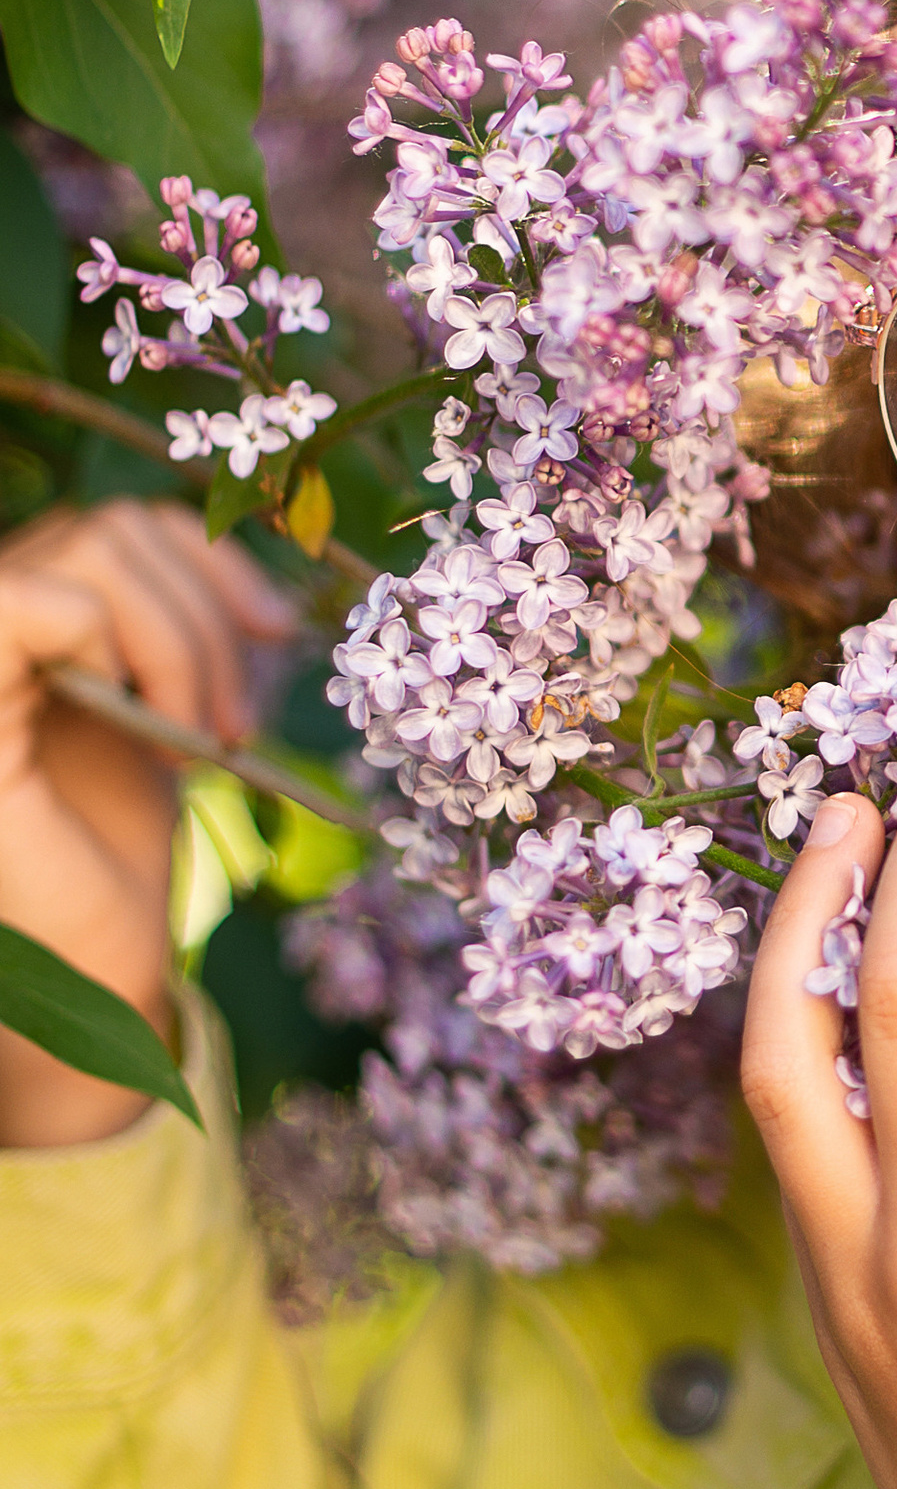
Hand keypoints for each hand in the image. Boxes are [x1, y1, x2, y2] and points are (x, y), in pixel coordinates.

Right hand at [0, 500, 298, 1149]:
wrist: (88, 964)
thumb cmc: (114, 853)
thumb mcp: (161, 713)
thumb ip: (177, 632)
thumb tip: (272, 593)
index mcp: (25, 621)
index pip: (123, 523)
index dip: (214, 562)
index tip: (279, 635)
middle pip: (113, 526)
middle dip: (208, 617)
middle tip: (238, 725)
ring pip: (89, 548)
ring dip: (180, 642)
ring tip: (200, 741)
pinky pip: (26, 602)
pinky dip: (108, 641)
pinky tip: (139, 722)